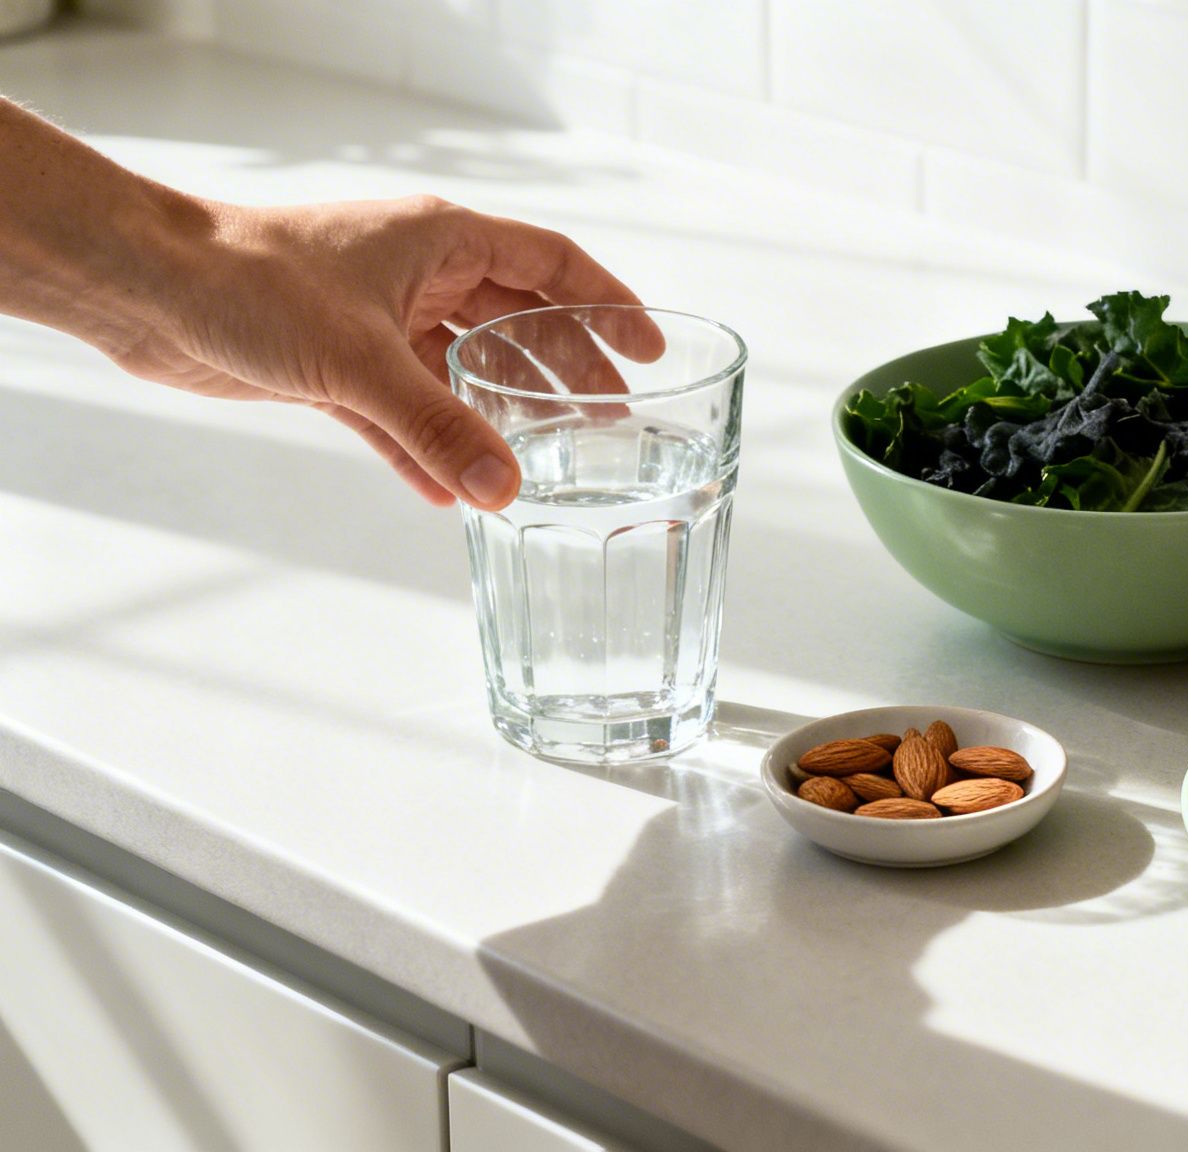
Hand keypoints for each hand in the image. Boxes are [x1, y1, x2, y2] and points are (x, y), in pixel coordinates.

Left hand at [114, 194, 643, 508]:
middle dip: (567, 367)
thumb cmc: (247, 281)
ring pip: (464, 365)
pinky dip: (430, 445)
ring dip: (504, 410)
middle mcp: (417, 272)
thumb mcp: (361, 360)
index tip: (648, 348)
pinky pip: (405, 410)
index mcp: (441, 239)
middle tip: (611, 418)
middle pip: (518, 317)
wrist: (147, 287)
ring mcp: (378, 316)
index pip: (552, 262)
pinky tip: (454, 489)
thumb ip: (438, 428)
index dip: (607, 303)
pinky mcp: (336, 363)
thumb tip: (502, 488)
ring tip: (551, 455)